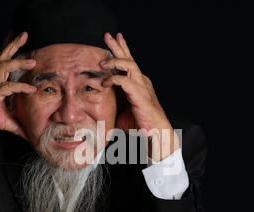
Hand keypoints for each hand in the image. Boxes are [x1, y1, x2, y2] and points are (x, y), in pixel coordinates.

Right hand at [0, 31, 36, 138]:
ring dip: (18, 62)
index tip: (20, 40)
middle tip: (24, 34)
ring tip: (32, 61)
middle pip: (3, 57)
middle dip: (13, 44)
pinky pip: (7, 87)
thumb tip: (30, 133)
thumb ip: (18, 124)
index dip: (12, 50)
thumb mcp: (6, 121)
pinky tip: (31, 89)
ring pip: (4, 67)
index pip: (4, 61)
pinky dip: (20, 87)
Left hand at [100, 32, 178, 160]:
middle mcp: (142, 82)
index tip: (114, 39)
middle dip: (118, 46)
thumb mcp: (121, 112)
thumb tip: (97, 106)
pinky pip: (125, 81)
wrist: (156, 134)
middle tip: (107, 35)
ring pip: (129, 65)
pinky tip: (105, 82)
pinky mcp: (140, 95)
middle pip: (129, 58)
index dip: (122, 49)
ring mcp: (142, 87)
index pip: (129, 62)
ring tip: (102, 61)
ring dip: (115, 61)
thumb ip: (112, 104)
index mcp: (138, 84)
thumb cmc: (140, 124)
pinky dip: (114, 79)